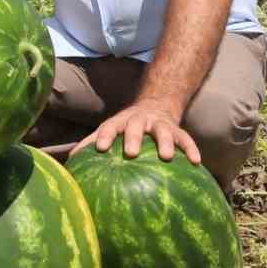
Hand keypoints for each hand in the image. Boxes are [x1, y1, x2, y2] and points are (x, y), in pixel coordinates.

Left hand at [74, 100, 200, 164]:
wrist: (155, 105)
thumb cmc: (126, 126)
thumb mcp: (110, 129)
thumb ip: (91, 143)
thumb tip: (69, 161)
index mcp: (121, 122)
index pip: (109, 127)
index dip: (105, 136)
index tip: (101, 149)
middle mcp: (140, 120)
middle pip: (136, 126)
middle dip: (133, 138)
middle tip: (131, 152)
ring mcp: (159, 124)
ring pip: (163, 131)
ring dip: (165, 142)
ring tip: (167, 156)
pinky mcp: (177, 129)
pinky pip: (186, 139)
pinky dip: (192, 149)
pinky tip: (197, 162)